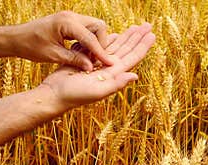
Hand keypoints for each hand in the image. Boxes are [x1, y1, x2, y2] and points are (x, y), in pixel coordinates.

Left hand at [11, 11, 114, 69]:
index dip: (101, 52)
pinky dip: (89, 40)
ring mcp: (71, 17)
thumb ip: (74, 59)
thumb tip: (91, 67)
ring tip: (88, 57)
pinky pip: (87, 29)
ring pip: (95, 27)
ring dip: (96, 42)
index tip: (110, 63)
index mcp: (66, 23)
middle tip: (94, 60)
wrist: (16, 38)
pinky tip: (82, 52)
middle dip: (101, 44)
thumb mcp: (53, 56)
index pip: (91, 38)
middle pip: (99, 27)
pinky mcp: (70, 21)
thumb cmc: (30, 46)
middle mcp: (71, 16)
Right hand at [40, 23, 154, 110]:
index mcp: (113, 75)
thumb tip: (135, 76)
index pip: (132, 57)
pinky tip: (115, 35)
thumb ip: (117, 84)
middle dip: (137, 37)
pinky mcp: (87, 60)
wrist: (54, 94)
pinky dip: (109, 40)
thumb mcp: (97, 91)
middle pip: (127, 49)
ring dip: (126, 37)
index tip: (152, 34)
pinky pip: (101, 47)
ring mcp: (98, 64)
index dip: (143, 46)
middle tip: (148, 25)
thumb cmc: (74, 95)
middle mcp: (109, 69)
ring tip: (135, 27)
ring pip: (116, 46)